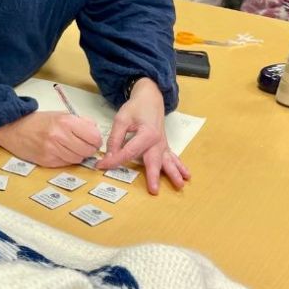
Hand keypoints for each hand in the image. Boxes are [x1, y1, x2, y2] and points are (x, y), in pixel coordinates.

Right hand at [0, 111, 102, 167]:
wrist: (13, 128)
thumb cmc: (38, 121)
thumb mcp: (61, 114)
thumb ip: (80, 122)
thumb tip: (95, 132)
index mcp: (66, 121)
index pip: (94, 137)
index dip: (95, 140)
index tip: (92, 140)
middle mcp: (60, 136)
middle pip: (88, 151)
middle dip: (88, 149)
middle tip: (81, 145)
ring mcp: (52, 150)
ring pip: (78, 159)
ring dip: (77, 155)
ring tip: (68, 148)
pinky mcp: (46, 161)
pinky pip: (66, 164)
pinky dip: (66, 159)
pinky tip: (58, 152)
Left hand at [97, 78, 189, 195]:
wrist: (150, 98)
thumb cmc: (136, 107)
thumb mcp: (121, 119)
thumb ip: (116, 138)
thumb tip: (110, 156)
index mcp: (146, 134)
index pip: (129, 152)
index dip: (115, 160)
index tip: (102, 166)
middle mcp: (157, 141)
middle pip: (153, 161)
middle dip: (153, 176)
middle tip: (154, 190)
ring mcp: (162, 144)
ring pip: (167, 161)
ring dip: (174, 173)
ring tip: (180, 185)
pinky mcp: (164, 145)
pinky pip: (172, 157)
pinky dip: (179, 166)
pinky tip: (186, 175)